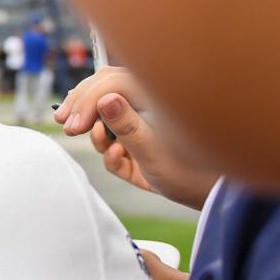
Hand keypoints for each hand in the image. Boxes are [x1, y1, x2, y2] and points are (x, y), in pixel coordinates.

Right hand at [54, 68, 220, 209]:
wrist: (212, 196)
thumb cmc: (195, 175)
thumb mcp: (156, 154)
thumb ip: (129, 127)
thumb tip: (106, 100)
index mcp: (156, 95)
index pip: (110, 82)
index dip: (87, 100)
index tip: (72, 125)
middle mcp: (148, 102)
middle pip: (104, 88)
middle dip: (83, 106)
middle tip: (67, 126)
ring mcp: (144, 120)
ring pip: (106, 111)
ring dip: (95, 128)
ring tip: (102, 144)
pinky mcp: (140, 141)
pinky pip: (115, 138)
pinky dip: (109, 148)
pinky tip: (119, 158)